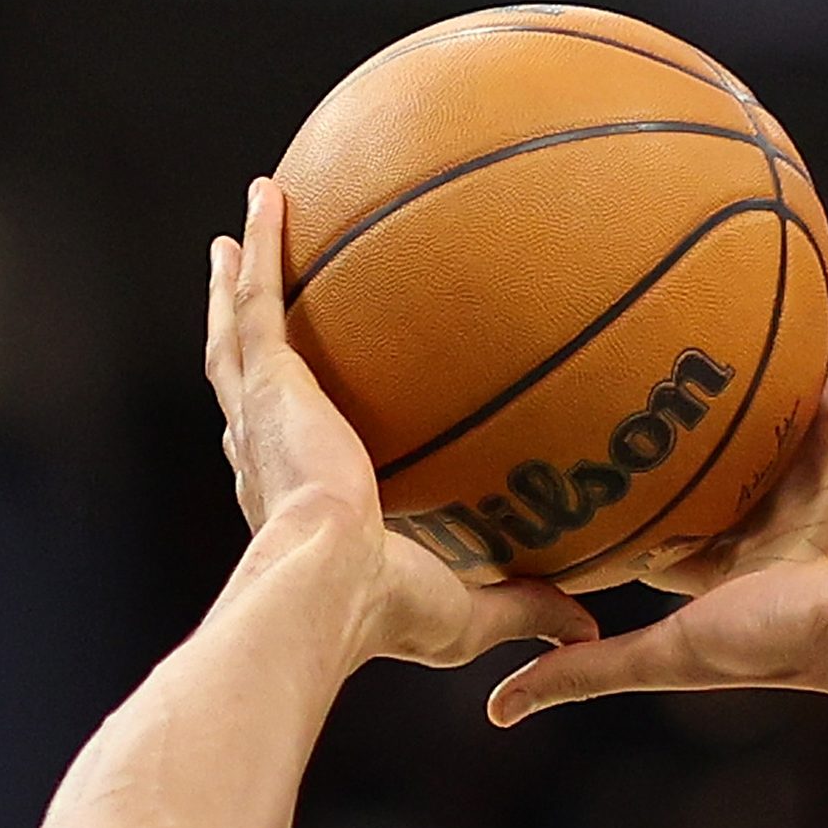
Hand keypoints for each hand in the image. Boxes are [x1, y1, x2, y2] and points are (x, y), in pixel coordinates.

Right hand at [205, 181, 593, 673]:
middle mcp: (268, 454)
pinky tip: (272, 198)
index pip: (291, 454)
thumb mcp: (475, 612)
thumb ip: (528, 606)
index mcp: (302, 501)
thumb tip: (587, 629)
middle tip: (252, 298)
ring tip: (242, 233)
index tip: (305, 403)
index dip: (293, 424)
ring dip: (240, 280)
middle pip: (252, 381)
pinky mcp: (269, 383)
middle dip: (250, 339)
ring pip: (240, 331)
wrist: (337, 583)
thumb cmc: (392, 611)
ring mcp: (261, 415)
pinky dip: (266, 246)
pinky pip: (261, 300)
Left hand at [486, 224, 827, 725]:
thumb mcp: (663, 654)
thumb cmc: (783, 644)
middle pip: (730, 411)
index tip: (579, 402)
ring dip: (779, 307)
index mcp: (731, 536)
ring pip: (796, 364)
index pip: (672, 482)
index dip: (631, 445)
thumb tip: (495, 709)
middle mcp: (778, 485)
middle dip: (697, 364)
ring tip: (745, 237)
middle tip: (643, 300)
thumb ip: (584, 670)